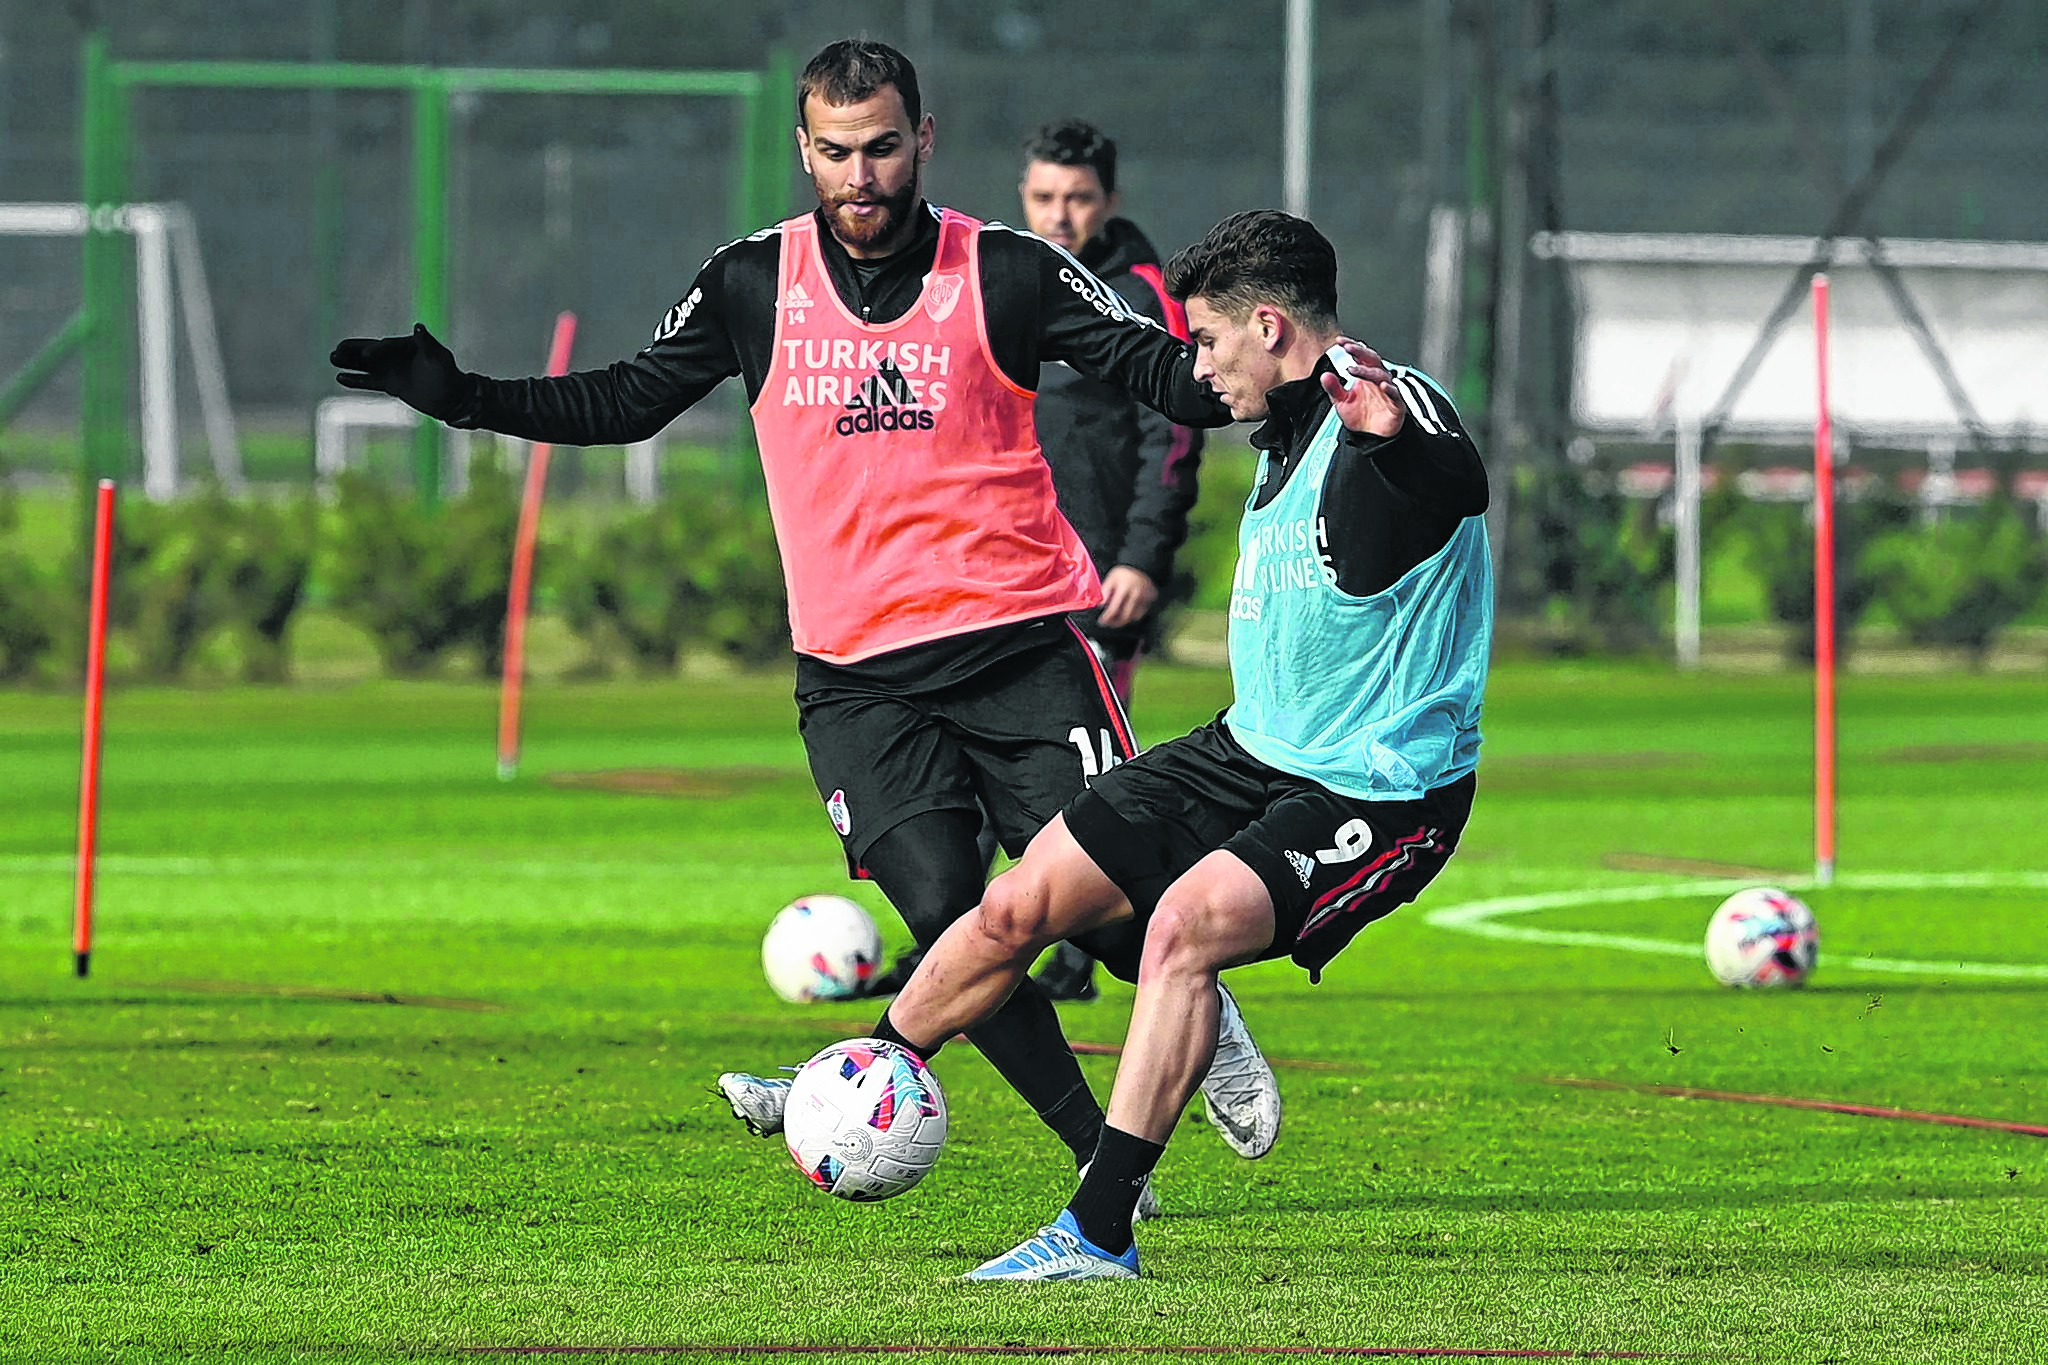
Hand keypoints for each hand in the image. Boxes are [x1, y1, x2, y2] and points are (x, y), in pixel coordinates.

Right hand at [330, 323, 472, 421]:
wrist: (452, 398)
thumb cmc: (448, 375)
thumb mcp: (439, 358)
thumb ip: (427, 343)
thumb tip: (418, 326)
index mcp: (407, 345)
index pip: (387, 346)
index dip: (377, 350)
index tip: (367, 356)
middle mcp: (396, 356)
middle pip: (371, 352)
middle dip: (354, 351)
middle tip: (336, 349)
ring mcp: (392, 370)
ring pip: (366, 366)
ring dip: (350, 363)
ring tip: (332, 358)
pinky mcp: (390, 385)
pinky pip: (370, 381)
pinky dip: (356, 380)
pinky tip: (340, 377)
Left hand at [1096, 565, 1158, 628]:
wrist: (1141, 567)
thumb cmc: (1124, 573)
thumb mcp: (1111, 578)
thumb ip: (1105, 591)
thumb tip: (1100, 605)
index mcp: (1125, 588)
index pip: (1115, 608)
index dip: (1107, 617)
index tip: (1102, 621)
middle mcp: (1136, 595)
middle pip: (1125, 616)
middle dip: (1115, 623)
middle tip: (1108, 624)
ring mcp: (1145, 599)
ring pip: (1134, 617)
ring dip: (1124, 621)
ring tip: (1116, 620)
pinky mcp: (1150, 601)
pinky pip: (1141, 613)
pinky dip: (1133, 616)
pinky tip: (1127, 615)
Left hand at [1320, 338, 1404, 437]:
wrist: (1372, 437)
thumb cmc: (1361, 417)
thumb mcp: (1342, 402)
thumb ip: (1334, 389)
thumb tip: (1325, 375)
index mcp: (1366, 376)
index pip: (1360, 356)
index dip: (1352, 347)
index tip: (1340, 341)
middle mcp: (1377, 380)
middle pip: (1372, 360)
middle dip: (1360, 352)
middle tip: (1348, 348)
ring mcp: (1388, 390)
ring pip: (1381, 374)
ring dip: (1368, 371)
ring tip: (1355, 370)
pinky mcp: (1397, 404)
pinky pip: (1395, 394)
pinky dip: (1390, 389)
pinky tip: (1383, 385)